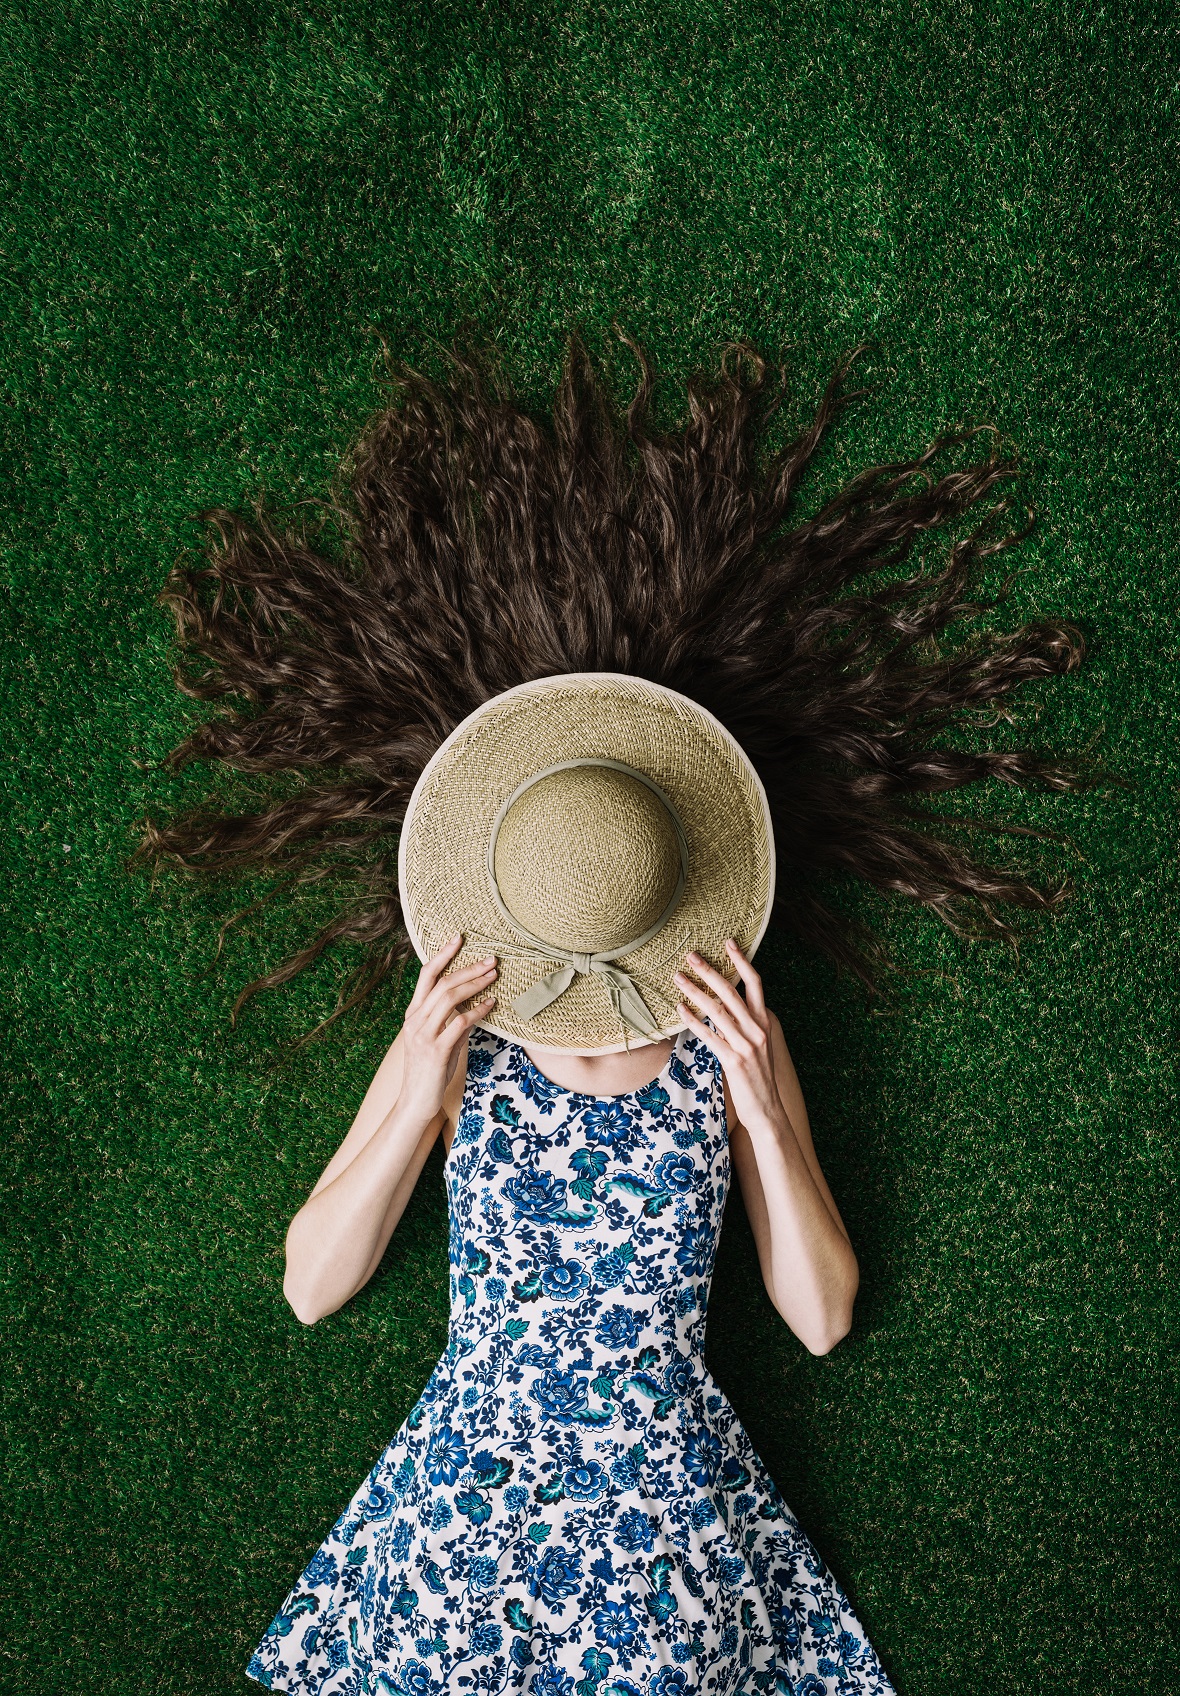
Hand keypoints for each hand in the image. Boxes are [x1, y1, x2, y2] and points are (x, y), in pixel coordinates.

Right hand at [395, 935, 497, 1127]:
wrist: (416, 1101)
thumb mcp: (438, 1040)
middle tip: (491, 959)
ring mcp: (424, 1035)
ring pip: (449, 998)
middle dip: (468, 968)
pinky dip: (478, 1010)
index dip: (442, 955)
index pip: (425, 976)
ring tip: (494, 976)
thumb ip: (452, 1021)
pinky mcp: (436, 1050)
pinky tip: (491, 1004)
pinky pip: (460, 1023)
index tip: (458, 938)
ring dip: (475, 984)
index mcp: (413, 1013)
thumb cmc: (429, 1070)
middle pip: (442, 983)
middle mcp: (415, 1020)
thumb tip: (475, 1006)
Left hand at [674, 942, 784, 1134]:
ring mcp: (746, 1045)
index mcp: (766, 1021)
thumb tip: (726, 1006)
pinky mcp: (733, 1061)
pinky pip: (709, 1035)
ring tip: (677, 978)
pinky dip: (692, 1020)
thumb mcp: (759, 1044)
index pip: (756, 984)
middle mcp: (758, 1029)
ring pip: (717, 1011)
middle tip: (691, 955)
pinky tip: (679, 1009)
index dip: (742, 961)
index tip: (728, 942)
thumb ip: (747, 1024)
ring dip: (694, 991)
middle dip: (710, 971)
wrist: (768, 1109)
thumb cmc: (759, 1076)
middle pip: (731, 992)